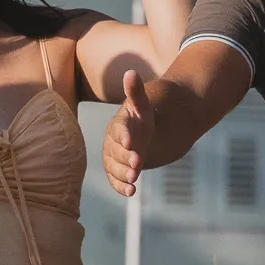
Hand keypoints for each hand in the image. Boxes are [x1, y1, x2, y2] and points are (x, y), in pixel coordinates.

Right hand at [103, 70, 153, 196]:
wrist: (151, 132)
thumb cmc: (146, 116)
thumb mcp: (144, 104)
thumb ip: (136, 92)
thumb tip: (130, 72)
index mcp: (119, 124)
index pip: (118, 129)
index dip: (124, 135)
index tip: (131, 142)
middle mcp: (113, 141)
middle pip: (114, 151)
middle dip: (125, 158)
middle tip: (138, 164)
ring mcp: (116, 157)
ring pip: (114, 168)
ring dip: (123, 174)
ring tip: (135, 180)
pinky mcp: (121, 170)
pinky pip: (116, 180)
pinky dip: (121, 186)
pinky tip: (131, 191)